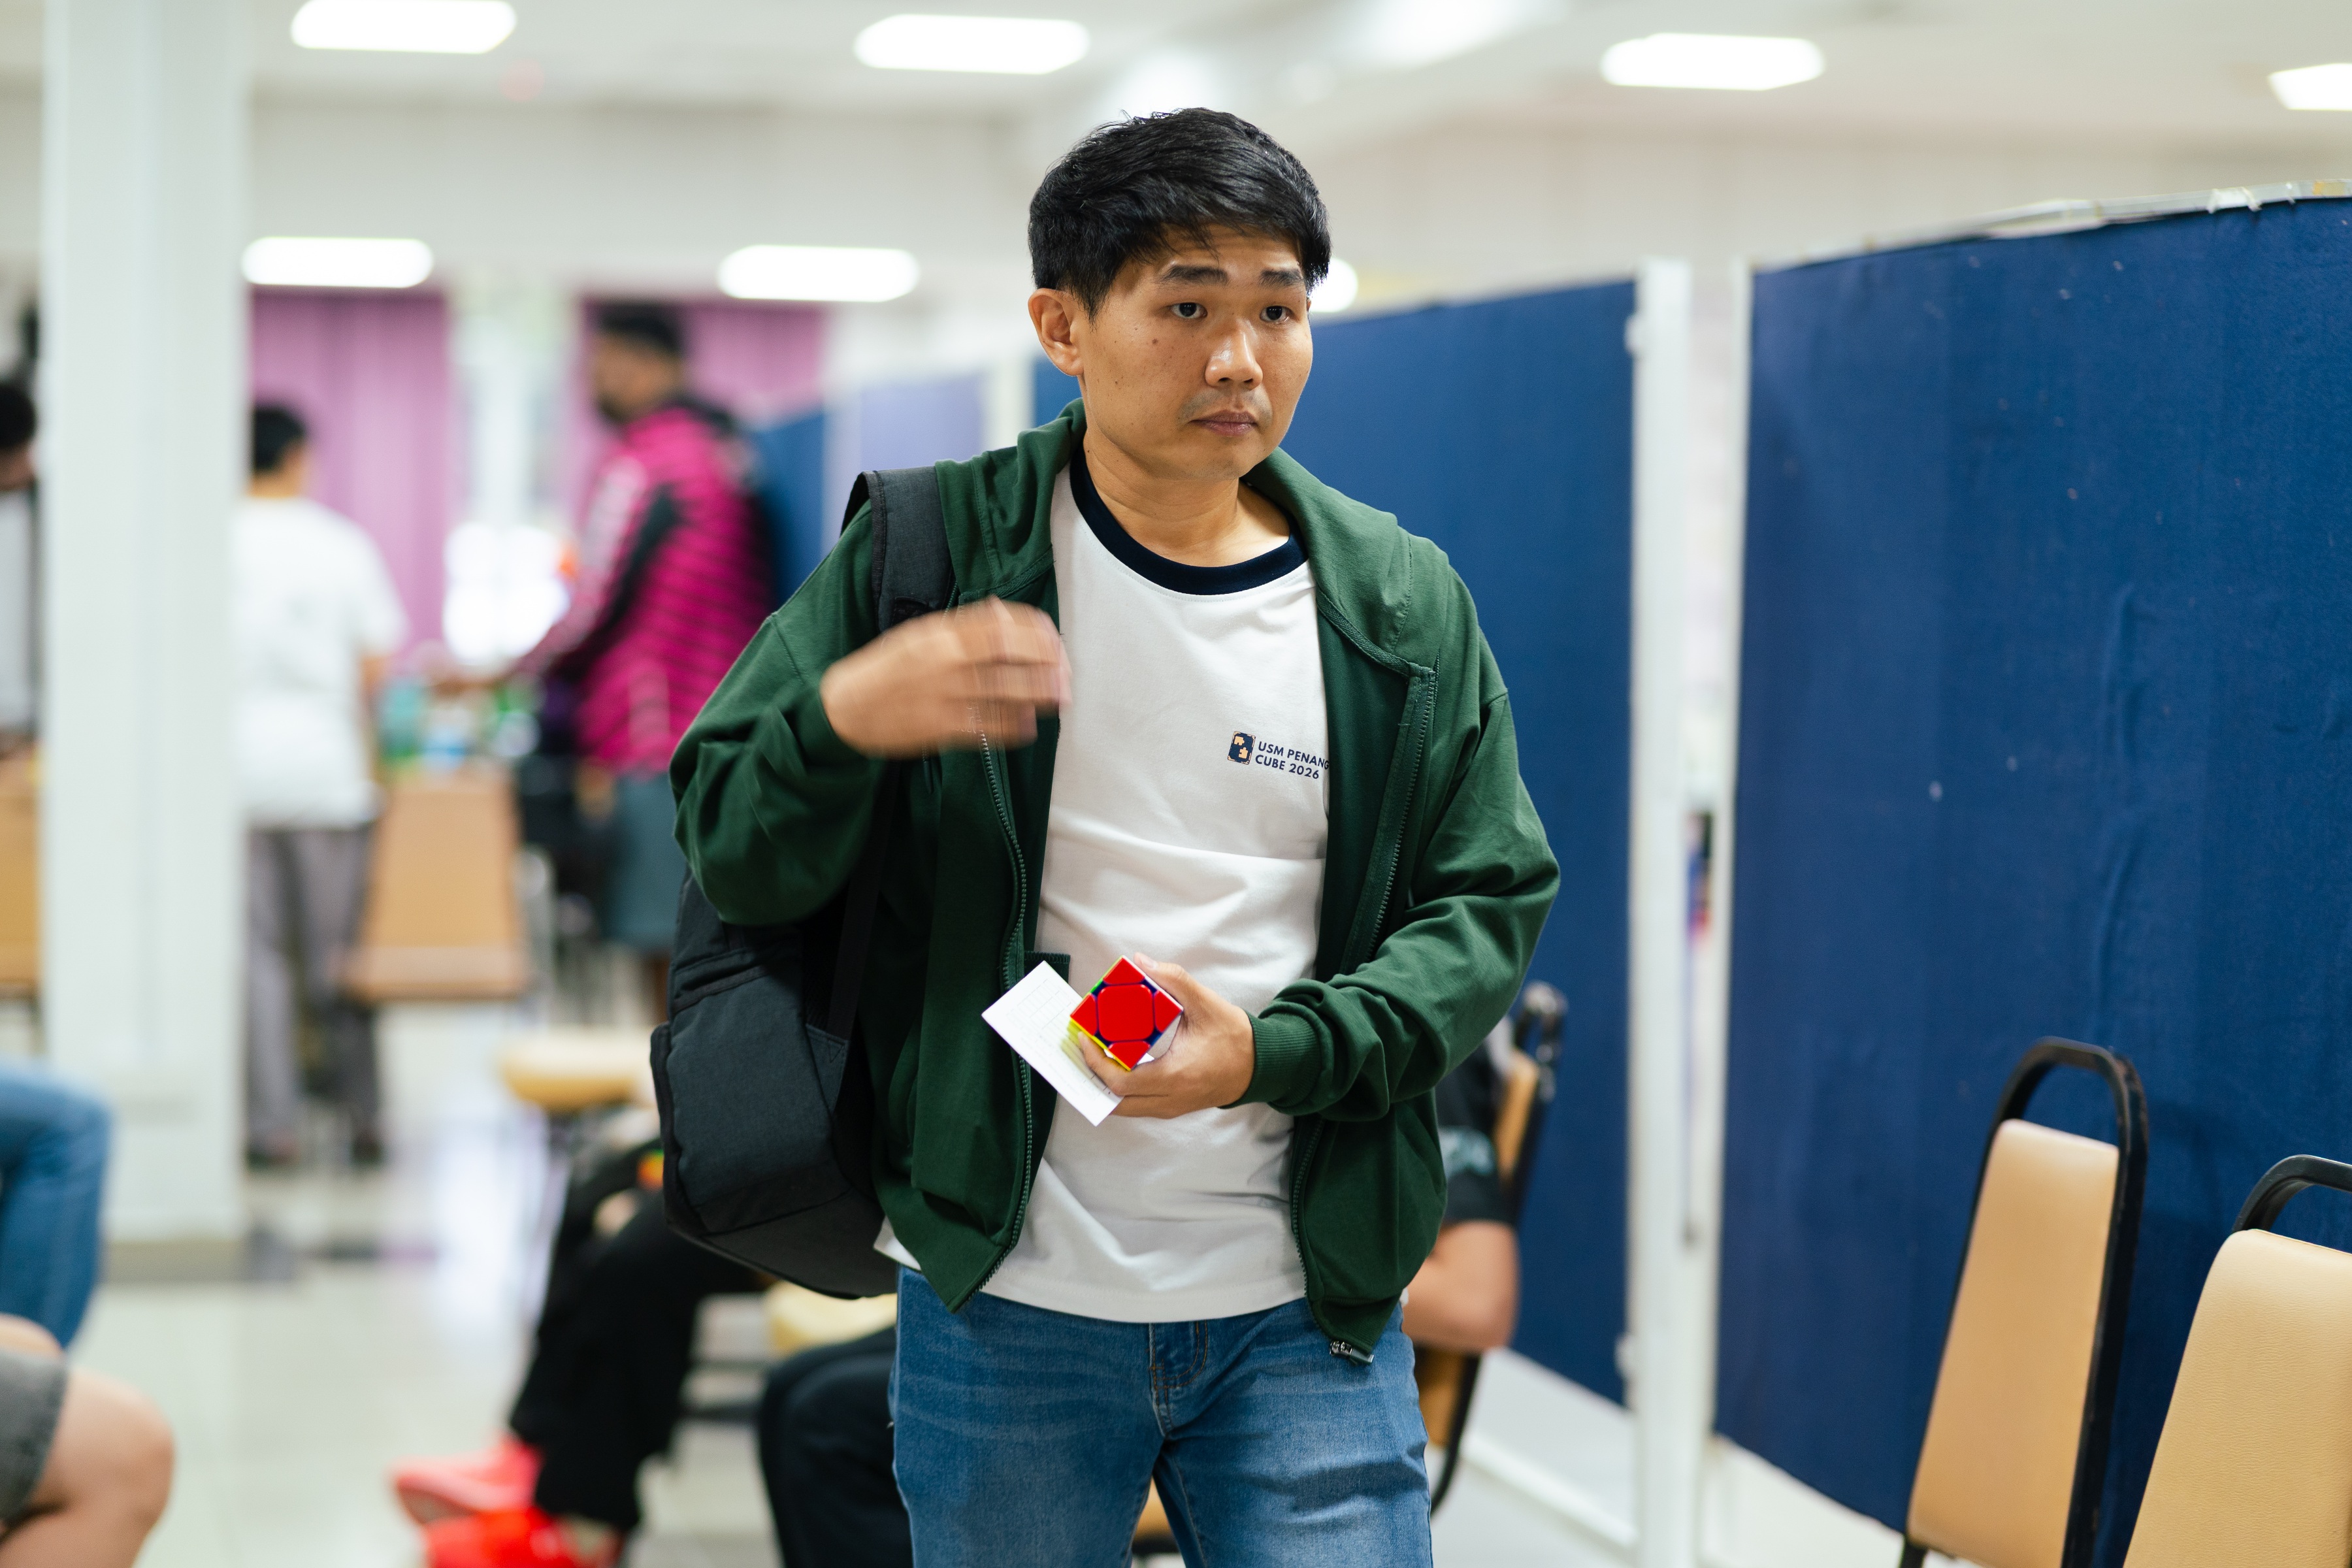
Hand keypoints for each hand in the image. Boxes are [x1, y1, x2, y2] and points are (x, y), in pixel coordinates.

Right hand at [820, 599, 1071, 757]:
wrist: (847, 709)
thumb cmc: (886, 668)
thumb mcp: (920, 634)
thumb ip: (964, 625)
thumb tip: (1004, 612)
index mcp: (940, 634)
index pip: (1000, 626)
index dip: (1034, 631)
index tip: (1053, 636)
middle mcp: (945, 663)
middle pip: (1009, 657)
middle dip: (1046, 663)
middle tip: (1066, 669)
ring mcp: (945, 697)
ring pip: (1005, 693)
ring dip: (1039, 694)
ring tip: (1060, 696)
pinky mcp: (942, 729)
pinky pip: (987, 727)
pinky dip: (1013, 726)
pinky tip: (1030, 724)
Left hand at [1081, 955, 1255, 1117]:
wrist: (1261, 1065)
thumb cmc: (1235, 1037)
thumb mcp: (1206, 1004)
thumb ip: (1174, 980)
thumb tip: (1142, 961)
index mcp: (1176, 1076)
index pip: (1121, 1082)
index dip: (1096, 1062)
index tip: (1084, 1039)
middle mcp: (1171, 1099)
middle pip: (1116, 1102)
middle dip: (1093, 1076)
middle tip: (1084, 1047)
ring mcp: (1172, 1107)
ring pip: (1125, 1107)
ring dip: (1106, 1084)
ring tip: (1094, 1054)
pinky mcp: (1174, 1106)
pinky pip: (1138, 1104)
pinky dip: (1121, 1088)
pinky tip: (1115, 1063)